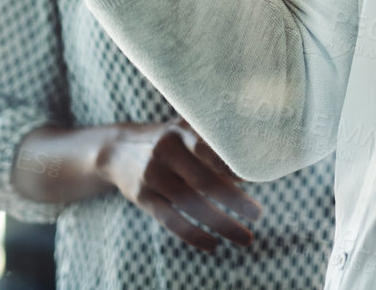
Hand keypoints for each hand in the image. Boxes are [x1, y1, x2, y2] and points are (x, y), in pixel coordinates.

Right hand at [98, 119, 261, 250]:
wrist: (117, 149)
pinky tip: (213, 244)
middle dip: (233, 199)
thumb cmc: (168, 141)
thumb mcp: (186, 131)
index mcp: (181, 130)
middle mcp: (165, 150)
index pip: (208, 147)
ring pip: (189, 203)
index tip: (254, 177)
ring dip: (220, 223)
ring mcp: (151, 174)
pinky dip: (192, 234)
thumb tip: (251, 171)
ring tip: (245, 238)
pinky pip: (170, 220)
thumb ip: (213, 147)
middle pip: (203, 179)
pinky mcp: (142, 196)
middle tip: (258, 214)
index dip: (229, 164)